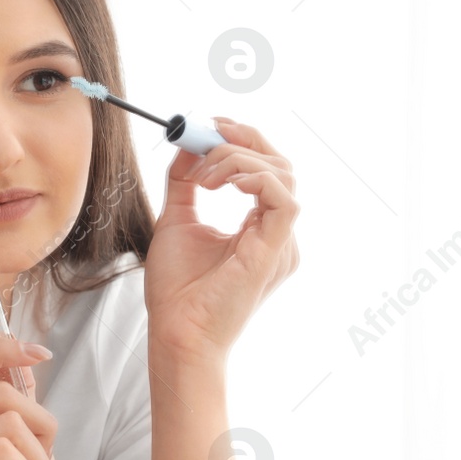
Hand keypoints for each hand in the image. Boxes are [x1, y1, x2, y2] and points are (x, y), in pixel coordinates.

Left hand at [145, 119, 298, 362]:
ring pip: (283, 175)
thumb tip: (187, 145)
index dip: (243, 140)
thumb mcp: (177, 221)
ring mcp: (281, 244)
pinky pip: (284, 199)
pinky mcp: (276, 251)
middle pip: (281, 165)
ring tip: (206, 175)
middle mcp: (276, 235)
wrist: (176, 334)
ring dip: (240, 160)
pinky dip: (254, 179)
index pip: (266, 169)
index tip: (210, 125)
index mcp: (259, 230)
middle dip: (244, 139)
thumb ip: (185, 183)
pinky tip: (221, 184)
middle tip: (208, 132)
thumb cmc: (177, 293)